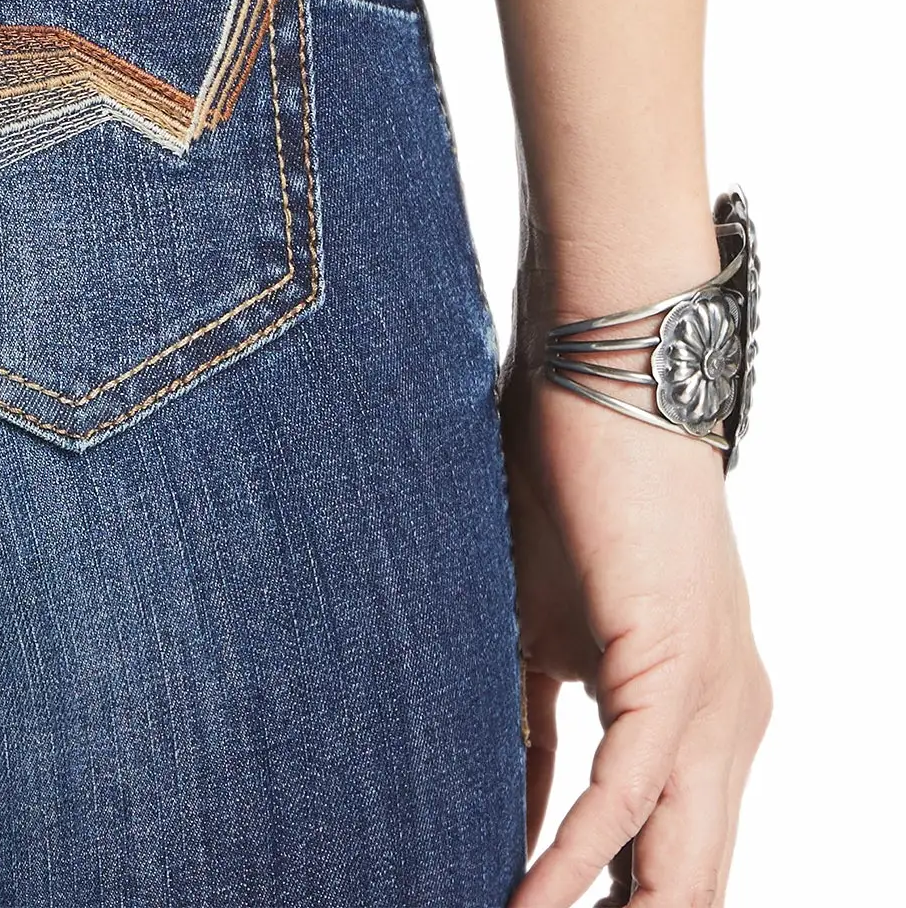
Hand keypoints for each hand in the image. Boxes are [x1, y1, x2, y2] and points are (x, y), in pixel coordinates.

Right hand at [502, 361, 769, 904]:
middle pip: (689, 875)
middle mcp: (731, 721)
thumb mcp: (542, 633)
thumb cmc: (562, 483)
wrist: (600, 379)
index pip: (669, 848)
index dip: (614, 899)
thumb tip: (503, 805)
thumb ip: (538, 728)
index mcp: (706, 711)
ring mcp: (714, 702)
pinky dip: (576, 856)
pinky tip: (527, 898)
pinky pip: (629, 794)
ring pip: (676, 856)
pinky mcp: (673, 672)